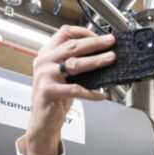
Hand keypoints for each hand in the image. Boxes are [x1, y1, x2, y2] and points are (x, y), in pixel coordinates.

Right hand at [25, 26, 116, 154]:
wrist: (43, 121)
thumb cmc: (56, 98)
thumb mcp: (65, 76)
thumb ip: (76, 64)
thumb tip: (101, 55)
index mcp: (47, 53)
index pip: (65, 33)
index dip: (84, 32)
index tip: (100, 36)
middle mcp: (44, 61)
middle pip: (72, 46)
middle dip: (94, 43)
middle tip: (110, 42)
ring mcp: (44, 76)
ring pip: (74, 64)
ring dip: (95, 61)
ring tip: (110, 59)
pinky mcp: (48, 91)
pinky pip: (75, 90)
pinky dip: (91, 93)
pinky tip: (101, 95)